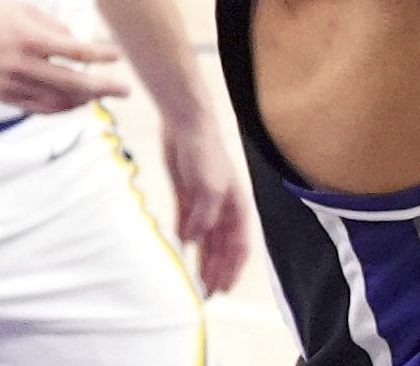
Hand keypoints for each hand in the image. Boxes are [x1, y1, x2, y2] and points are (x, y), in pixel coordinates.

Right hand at [0, 0, 132, 113]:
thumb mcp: (26, 11)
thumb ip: (54, 28)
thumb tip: (78, 44)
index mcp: (30, 39)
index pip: (75, 51)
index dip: (100, 55)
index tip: (119, 56)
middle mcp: (22, 64)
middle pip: (72, 82)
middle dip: (103, 88)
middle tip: (124, 91)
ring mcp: (10, 83)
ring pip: (56, 101)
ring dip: (83, 101)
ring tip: (100, 97)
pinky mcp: (1, 95)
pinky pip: (35, 107)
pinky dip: (58, 107)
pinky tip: (72, 103)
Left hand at [162, 108, 252, 294]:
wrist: (187, 126)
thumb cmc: (206, 153)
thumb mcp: (210, 187)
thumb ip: (204, 216)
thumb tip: (193, 241)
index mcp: (237, 205)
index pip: (239, 243)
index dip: (233, 267)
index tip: (225, 287)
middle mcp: (223, 208)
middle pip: (222, 245)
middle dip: (217, 269)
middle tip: (207, 293)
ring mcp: (204, 203)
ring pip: (205, 239)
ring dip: (202, 259)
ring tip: (194, 280)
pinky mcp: (186, 197)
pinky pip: (187, 226)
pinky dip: (185, 241)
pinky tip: (180, 253)